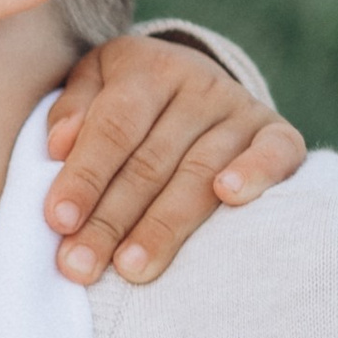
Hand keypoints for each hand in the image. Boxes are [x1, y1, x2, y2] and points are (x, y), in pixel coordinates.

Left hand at [46, 35, 304, 283]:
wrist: (198, 86)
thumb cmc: (128, 102)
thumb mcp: (91, 88)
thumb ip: (71, 112)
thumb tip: (58, 146)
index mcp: (148, 68)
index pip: (113, 128)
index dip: (85, 176)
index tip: (58, 222)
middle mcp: (199, 83)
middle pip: (150, 162)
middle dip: (111, 220)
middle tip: (80, 266)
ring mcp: (241, 108)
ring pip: (199, 174)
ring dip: (164, 226)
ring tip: (131, 269)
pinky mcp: (279, 133)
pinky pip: (274, 153)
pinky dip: (255, 172)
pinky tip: (229, 197)